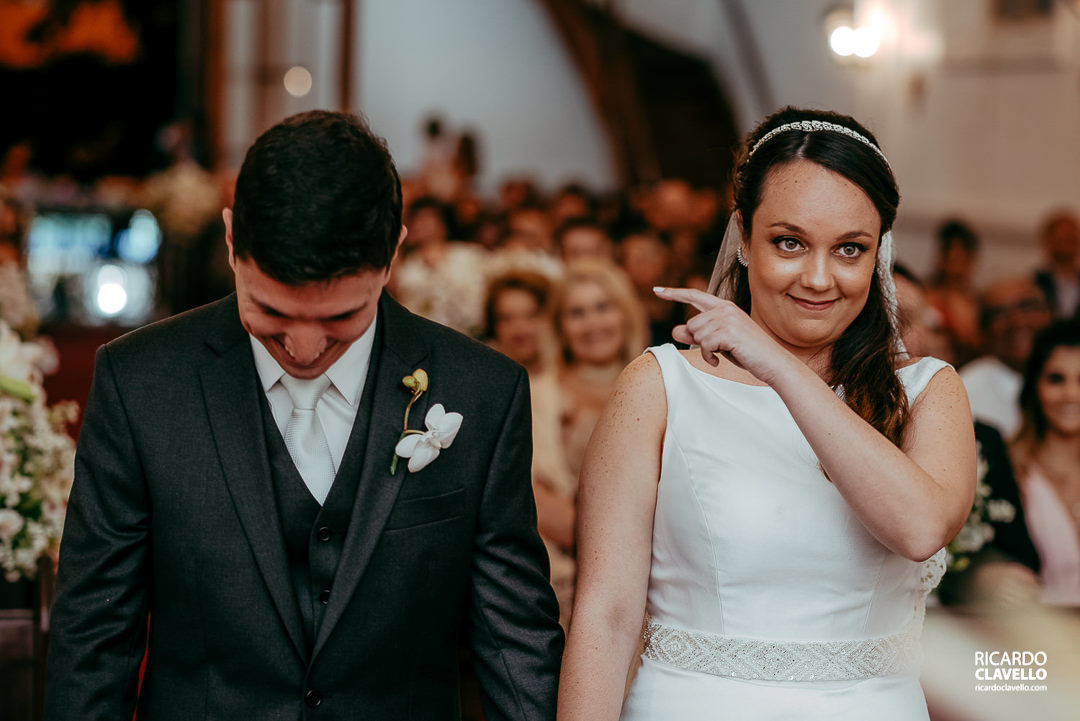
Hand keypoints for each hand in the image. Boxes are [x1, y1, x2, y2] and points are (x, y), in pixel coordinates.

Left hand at [654, 286, 786, 383]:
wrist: (772, 362)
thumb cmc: (747, 352)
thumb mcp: (719, 343)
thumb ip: (697, 335)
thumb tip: (675, 330)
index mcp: (724, 307)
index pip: (694, 296)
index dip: (674, 293)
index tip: (656, 290)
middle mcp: (725, 308)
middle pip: (692, 324)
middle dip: (699, 341)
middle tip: (718, 349)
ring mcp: (728, 318)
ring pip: (696, 335)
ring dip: (706, 350)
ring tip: (723, 353)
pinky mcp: (729, 331)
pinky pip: (704, 345)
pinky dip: (709, 356)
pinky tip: (721, 360)